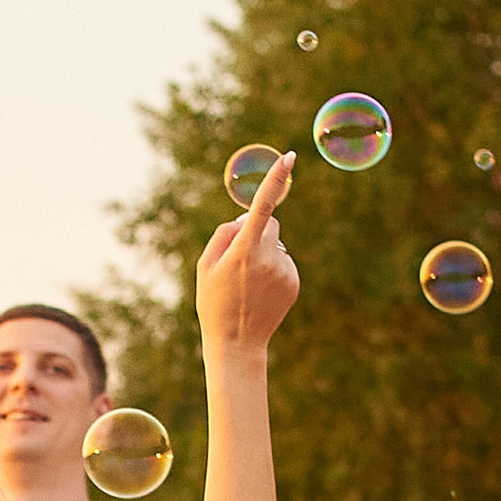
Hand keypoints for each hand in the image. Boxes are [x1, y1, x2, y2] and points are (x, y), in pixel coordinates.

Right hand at [196, 155, 298, 358]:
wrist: (237, 343)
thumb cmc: (214, 302)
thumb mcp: (206, 266)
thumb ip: (224, 234)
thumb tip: (248, 218)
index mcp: (244, 251)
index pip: (263, 207)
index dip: (275, 180)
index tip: (290, 157)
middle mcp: (269, 258)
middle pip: (270, 224)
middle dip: (257, 232)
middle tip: (239, 260)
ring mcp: (284, 271)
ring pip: (277, 244)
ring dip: (264, 254)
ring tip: (249, 285)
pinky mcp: (294, 282)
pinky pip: (284, 262)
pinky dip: (273, 270)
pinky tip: (260, 292)